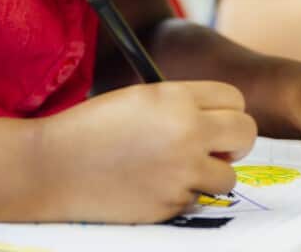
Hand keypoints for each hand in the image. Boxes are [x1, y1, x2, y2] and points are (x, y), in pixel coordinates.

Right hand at [39, 81, 256, 222]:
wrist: (53, 166)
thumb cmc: (91, 128)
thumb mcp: (139, 98)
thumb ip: (181, 103)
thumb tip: (218, 118)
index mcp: (176, 97)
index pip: (235, 98)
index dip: (227, 110)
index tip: (217, 120)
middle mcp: (186, 132)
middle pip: (246, 133)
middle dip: (235, 141)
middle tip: (217, 147)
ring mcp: (181, 171)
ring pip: (229, 174)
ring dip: (211, 173)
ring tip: (180, 169)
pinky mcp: (171, 203)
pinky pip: (197, 199)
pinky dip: (182, 194)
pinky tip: (152, 185)